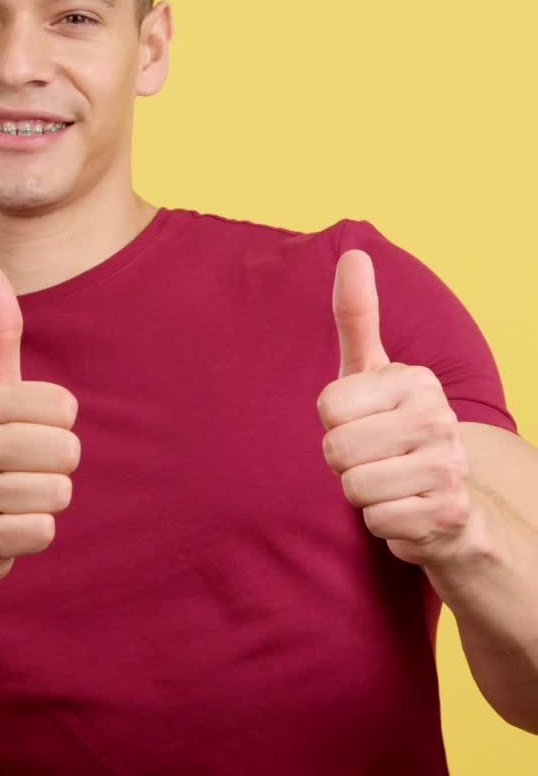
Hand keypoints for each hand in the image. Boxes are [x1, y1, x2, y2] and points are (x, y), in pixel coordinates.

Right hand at [0, 265, 80, 588]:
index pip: (65, 409)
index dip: (53, 427)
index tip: (19, 436)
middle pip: (68, 452)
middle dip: (51, 468)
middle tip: (14, 474)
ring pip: (59, 493)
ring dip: (40, 503)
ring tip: (8, 501)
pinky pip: (44, 532)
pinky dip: (30, 535)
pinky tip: (2, 530)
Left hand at [316, 249, 476, 567]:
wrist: (446, 499)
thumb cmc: (391, 428)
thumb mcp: (369, 372)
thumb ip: (357, 316)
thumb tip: (353, 253)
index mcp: (415, 380)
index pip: (328, 407)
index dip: (334, 423)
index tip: (361, 422)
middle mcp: (438, 419)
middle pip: (337, 450)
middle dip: (343, 463)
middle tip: (371, 458)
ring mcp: (448, 468)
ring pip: (354, 488)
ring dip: (361, 493)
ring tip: (387, 481)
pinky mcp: (447, 514)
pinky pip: (376, 522)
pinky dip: (381, 522)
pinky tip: (404, 509)